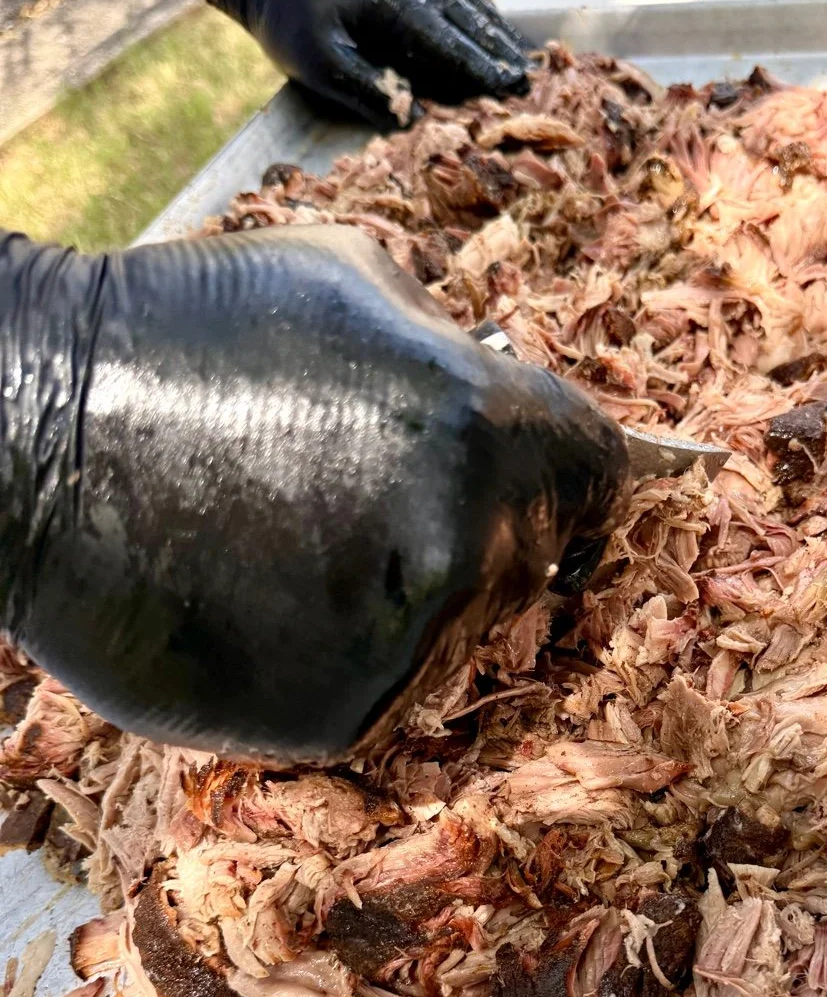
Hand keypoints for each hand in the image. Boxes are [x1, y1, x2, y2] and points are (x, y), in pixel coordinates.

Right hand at [0, 226, 627, 758]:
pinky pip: (382, 691)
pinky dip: (342, 657)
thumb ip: (459, 348)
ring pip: (458, 637)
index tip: (551, 489)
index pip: (600, 477)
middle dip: (479, 532)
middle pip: (529, 562)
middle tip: (376, 504)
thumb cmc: (186, 334)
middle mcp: (461, 549)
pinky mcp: (334, 720)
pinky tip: (266, 599)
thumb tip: (512, 380)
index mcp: (482, 431)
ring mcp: (399, 645)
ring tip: (299, 543)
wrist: (34, 438)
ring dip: (407, 599)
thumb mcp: (346, 276)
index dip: (573, 479)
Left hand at [205, 0, 529, 128]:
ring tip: (522, 59)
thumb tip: (414, 116)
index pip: (450, 43)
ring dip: (497, 30)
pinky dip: (480, 9)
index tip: (510, 92)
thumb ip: (367, 89)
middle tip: (530, 82)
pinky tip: (493, 26)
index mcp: (395, 2)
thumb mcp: (318, 63)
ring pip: (468, 0)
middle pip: (470, 20)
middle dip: (501, 51)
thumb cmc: (289, 19)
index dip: (482, 70)